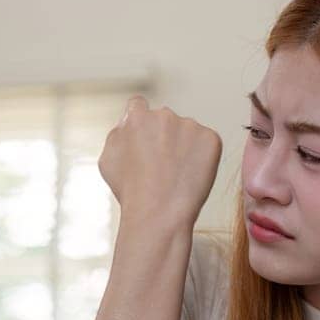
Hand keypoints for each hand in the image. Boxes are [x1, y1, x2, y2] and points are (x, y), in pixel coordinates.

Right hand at [98, 95, 220, 232]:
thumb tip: (128, 121)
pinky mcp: (211, 139)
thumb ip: (118, 133)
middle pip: (164, 120)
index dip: (142, 125)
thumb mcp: (108, 159)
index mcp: (137, 116)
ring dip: (184, 147)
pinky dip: (202, 158)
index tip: (146, 141)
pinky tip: (191, 177)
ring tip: (176, 177)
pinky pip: (206, 145)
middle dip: (164, 137)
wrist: (159, 213)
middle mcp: (164, 115)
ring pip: (187, 132)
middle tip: (162, 168)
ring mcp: (190, 126)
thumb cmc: (131, 192)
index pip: (138, 106)